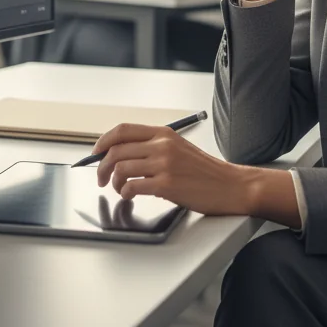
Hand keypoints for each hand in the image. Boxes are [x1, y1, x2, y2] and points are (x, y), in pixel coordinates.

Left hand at [92, 123, 249, 214]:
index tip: (95, 153)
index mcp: (163, 133)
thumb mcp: (179, 148)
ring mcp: (164, 164)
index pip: (122, 130)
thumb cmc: (205, 171)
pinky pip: (132, 186)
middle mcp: (162, 145)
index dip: (103, 142)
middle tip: (102, 179)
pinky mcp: (167, 185)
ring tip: (120, 190)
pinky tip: (130, 196)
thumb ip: (153, 148)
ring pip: (121, 168)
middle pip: (116, 150)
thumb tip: (121, 155)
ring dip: (114, 182)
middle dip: (101, 166)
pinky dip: (125, 193)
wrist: (231, 185)